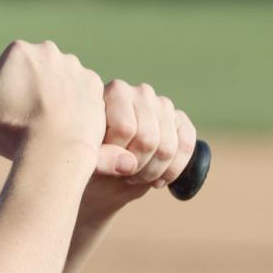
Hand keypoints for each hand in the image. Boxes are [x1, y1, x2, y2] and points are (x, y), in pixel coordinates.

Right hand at [0, 40, 105, 163]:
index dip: (5, 84)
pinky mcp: (95, 86)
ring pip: (59, 78)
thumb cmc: (10, 134)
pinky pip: (80, 92)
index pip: (8, 62)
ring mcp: (76, 68)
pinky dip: (73, 104)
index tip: (6, 104)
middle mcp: (50, 52)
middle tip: (25, 114)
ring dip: (53, 94)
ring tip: (46, 123)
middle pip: (36, 67)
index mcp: (20, 51)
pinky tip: (63, 123)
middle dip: (31, 85)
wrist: (54, 152)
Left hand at [83, 80, 197, 209]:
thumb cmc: (88, 159)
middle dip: (135, 167)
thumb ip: (100, 157)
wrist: (104, 169)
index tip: (106, 163)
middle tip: (122, 175)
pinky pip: (186, 147)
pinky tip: (156, 180)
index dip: (117, 154)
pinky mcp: (180, 120)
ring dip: (151, 172)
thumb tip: (128, 163)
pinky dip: (173, 170)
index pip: (125, 129)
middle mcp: (141, 92)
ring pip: (167, 148)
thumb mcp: (86, 159)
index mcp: (114, 92)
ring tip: (134, 176)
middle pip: (148, 140)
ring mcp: (163, 105)